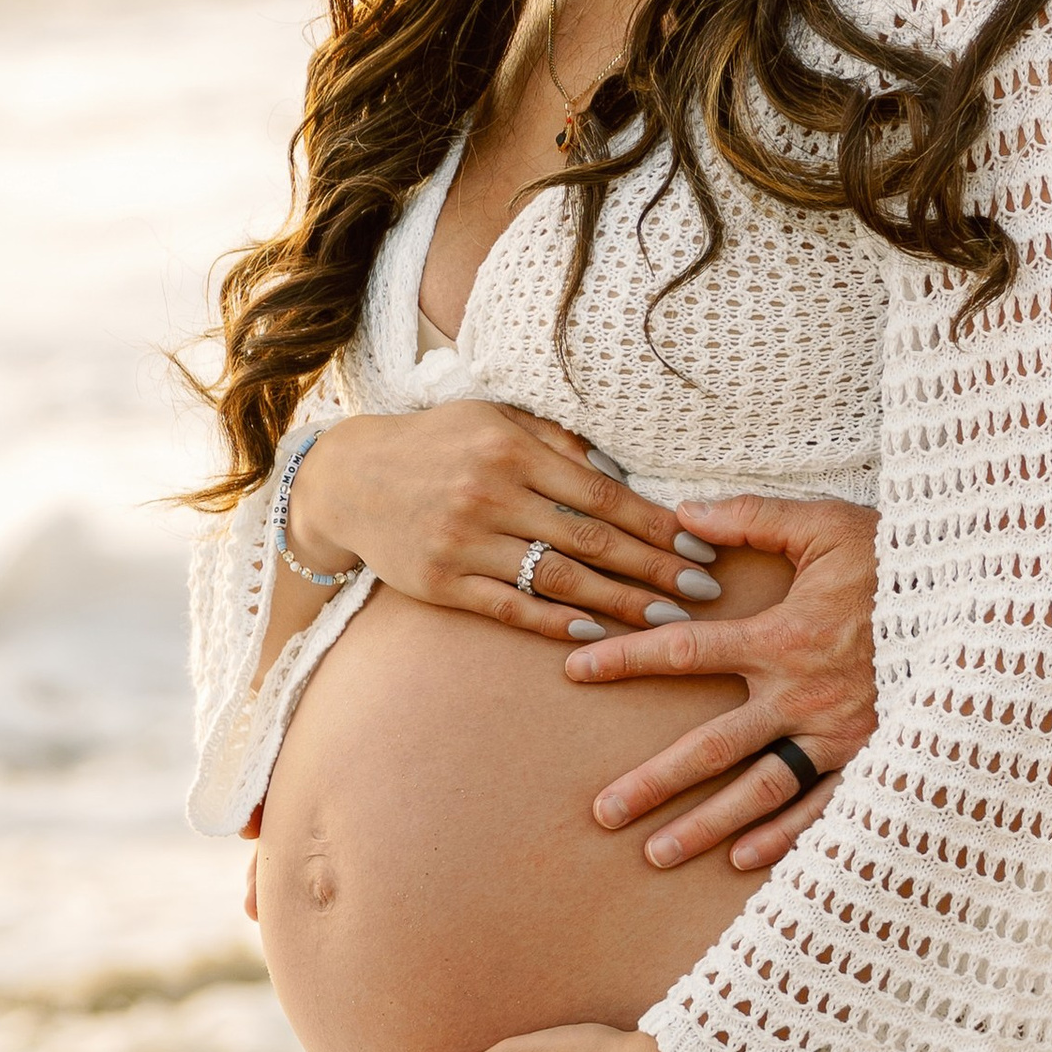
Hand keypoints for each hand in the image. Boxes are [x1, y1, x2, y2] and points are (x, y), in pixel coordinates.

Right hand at [288, 402, 724, 640]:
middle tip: (706, 590)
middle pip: (592, 541)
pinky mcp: (441, 583)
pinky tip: (599, 632)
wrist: (346, 479)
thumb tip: (620, 473)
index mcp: (512, 448)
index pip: (603, 494)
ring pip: (559, 580)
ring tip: (669, 620)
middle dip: (657, 568)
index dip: (656, 523)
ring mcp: (464, 542)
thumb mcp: (493, 419)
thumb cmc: (436, 444)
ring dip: (622, 603)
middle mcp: (491, 494)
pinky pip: (511, 607)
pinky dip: (557, 622)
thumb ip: (556, 441)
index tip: (700, 544)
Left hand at [562, 491, 878, 871]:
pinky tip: (743, 861)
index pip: (683, 651)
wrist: (986, 603)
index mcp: (781, 638)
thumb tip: (682, 513)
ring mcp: (839, 737)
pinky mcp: (875, 759)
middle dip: (653, 782)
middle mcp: (801, 696)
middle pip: (711, 747)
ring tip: (656, 853)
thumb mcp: (828, 524)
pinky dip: (784, 838)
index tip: (574, 669)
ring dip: (706, 826)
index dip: (624, 657)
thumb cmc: (904, 559)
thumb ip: (752, 518)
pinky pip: (823, 809)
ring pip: (759, 791)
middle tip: (602, 813)